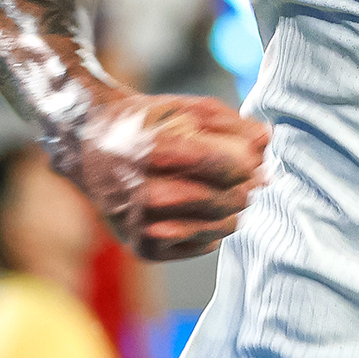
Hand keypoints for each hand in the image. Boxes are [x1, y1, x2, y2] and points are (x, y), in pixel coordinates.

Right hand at [59, 90, 270, 260]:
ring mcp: (145, 226)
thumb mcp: (189, 108)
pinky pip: (205, 245)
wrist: (91, 147)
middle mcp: (147, 195)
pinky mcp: (145, 249)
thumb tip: (267, 141)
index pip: (231, 167)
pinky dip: (210, 225)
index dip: (251, 160)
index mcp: (157, 153)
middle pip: (233, 199)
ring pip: (224, 226)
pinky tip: (195, 204)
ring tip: (218, 185)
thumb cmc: (147, 123)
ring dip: (232, 206)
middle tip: (238, 169)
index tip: (250, 153)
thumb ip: (234, 125)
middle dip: (245, 183)